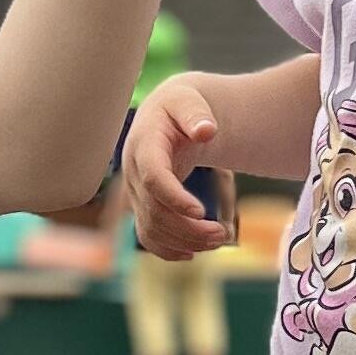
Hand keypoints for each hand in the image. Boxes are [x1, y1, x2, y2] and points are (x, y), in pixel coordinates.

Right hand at [123, 75, 231, 255]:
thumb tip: (206, 130)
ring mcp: (135, 191)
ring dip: (184, 241)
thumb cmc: (182, 107)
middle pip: (153, 210)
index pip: (152, 177)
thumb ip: (196, 113)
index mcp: (143, 144)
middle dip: (187, 228)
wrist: (167, 115)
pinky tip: (192, 253)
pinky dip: (167, 249)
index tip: (200, 212)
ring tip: (219, 239)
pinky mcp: (142, 205)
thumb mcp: (189, 101)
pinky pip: (147, 235)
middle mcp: (133, 171)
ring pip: (151, 228)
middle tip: (222, 233)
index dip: (174, 198)